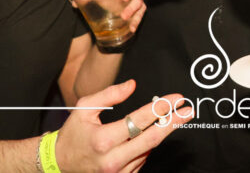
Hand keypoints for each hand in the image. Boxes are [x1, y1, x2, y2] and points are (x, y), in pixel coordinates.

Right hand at [54, 80, 191, 172]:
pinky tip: (144, 138)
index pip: (139, 120)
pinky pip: (142, 161)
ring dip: (158, 134)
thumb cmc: (73, 134)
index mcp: (103, 139)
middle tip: (189, 111)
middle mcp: (112, 160)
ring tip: (164, 121)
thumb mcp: (84, 108)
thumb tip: (132, 85)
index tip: (176, 99)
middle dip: (173, 123)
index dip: (160, 108)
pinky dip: (146, 147)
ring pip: (148, 150)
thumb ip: (109, 95)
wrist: (60, 164)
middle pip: (152, 139)